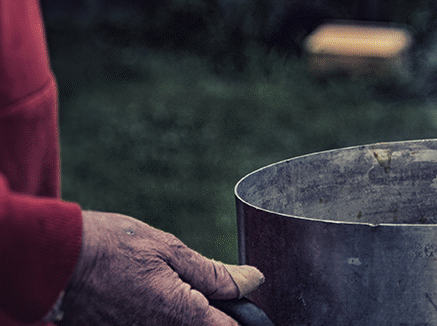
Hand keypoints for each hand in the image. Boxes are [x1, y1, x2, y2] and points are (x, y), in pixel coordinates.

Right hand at [58, 211, 263, 325]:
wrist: (54, 261)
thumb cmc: (112, 247)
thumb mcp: (170, 250)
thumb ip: (215, 273)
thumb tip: (253, 280)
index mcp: (181, 314)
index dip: (240, 315)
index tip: (233, 298)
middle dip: (208, 313)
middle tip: (195, 289)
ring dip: (181, 315)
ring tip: (159, 290)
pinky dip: (156, 318)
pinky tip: (142, 299)